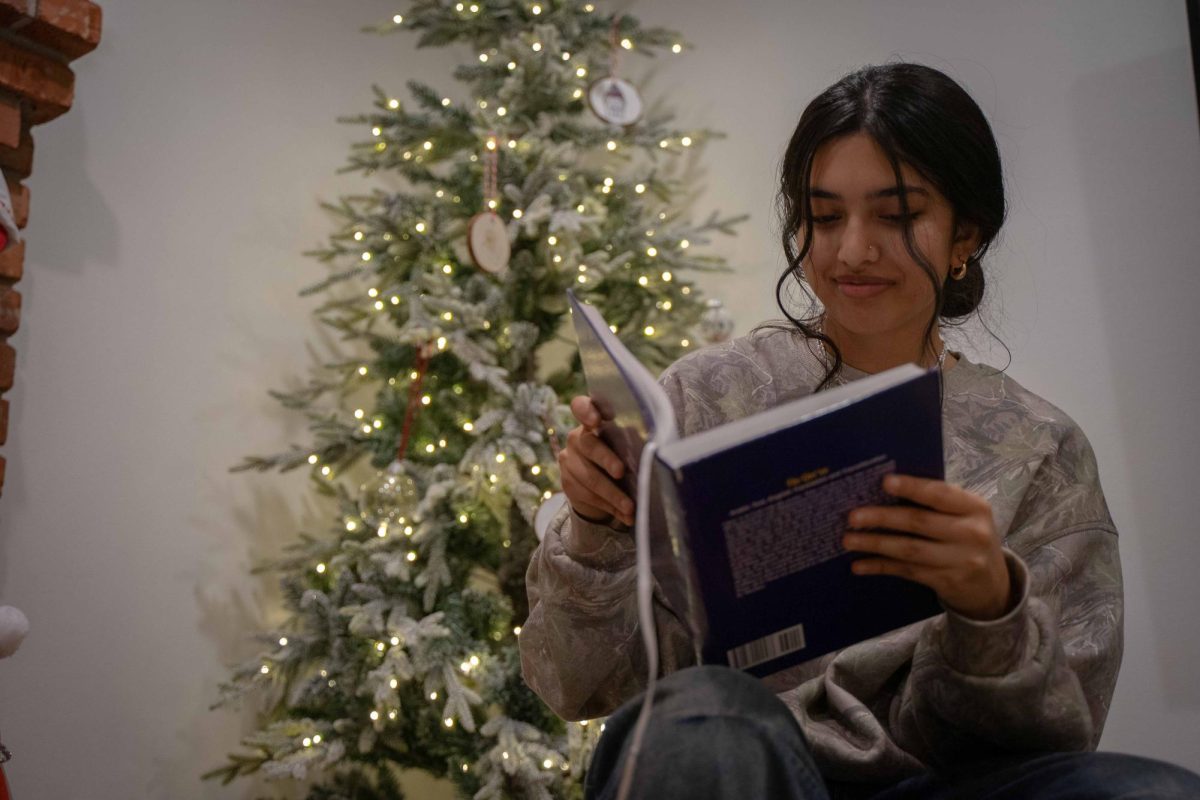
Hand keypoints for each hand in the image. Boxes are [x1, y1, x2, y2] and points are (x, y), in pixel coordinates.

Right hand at [557, 396, 635, 526]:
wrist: (599, 484)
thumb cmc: (622, 455)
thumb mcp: (627, 444)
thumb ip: (633, 440)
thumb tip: (655, 448)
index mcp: (592, 421)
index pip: (581, 406)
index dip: (586, 411)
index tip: (597, 421)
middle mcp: (576, 438)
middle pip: (588, 446)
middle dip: (606, 460)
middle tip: (621, 472)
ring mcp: (569, 461)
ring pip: (588, 478)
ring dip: (612, 495)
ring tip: (631, 508)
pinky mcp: (567, 484)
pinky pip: (588, 497)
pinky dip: (610, 508)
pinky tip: (625, 516)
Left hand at [841, 474, 1011, 620]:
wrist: (993, 586)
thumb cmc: (968, 538)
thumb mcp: (965, 516)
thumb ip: (937, 503)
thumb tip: (884, 488)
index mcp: (975, 507)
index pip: (940, 494)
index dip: (912, 487)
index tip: (884, 482)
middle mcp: (971, 533)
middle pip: (919, 522)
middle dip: (882, 518)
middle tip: (852, 516)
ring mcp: (961, 560)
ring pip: (909, 550)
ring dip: (875, 544)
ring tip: (848, 540)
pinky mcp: (947, 582)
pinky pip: (907, 571)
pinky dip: (880, 566)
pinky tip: (859, 565)